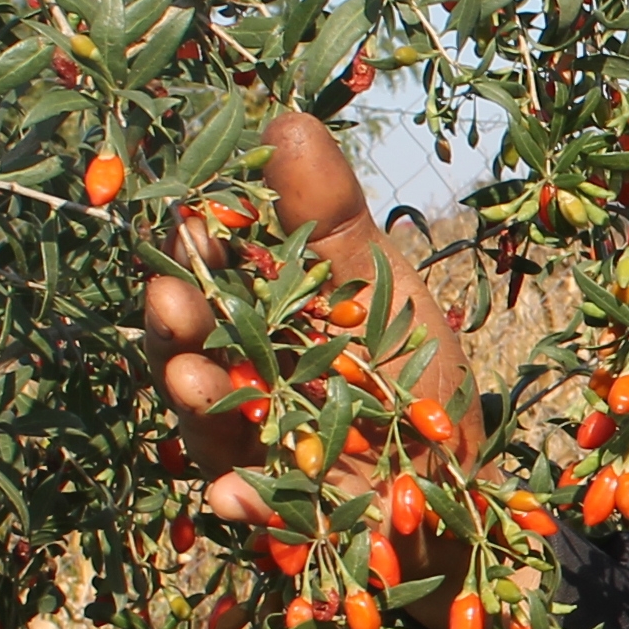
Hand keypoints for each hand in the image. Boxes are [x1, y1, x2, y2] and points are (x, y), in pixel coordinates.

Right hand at [137, 107, 478, 545]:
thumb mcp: (380, 282)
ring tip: (189, 379)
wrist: (457, 485)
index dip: (197, 246)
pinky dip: (242, 499)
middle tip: (170, 296)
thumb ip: (330, 212)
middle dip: (178, 321)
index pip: (212, 272)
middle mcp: (240, 376)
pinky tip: (234, 491)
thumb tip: (284, 117)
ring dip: (195, 399)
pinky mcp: (274, 510)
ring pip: (207, 418)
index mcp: (260, 314)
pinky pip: (250, 505)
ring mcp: (249, 445)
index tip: (190, 215)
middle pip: (192, 342)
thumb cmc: (415, 373)